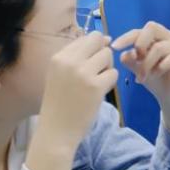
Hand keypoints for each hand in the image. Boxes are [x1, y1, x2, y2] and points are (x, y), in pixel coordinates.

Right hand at [36, 33, 118, 147]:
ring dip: (107, 68)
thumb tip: (106, 38)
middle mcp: (70, 61)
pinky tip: (99, 92)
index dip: (94, 48)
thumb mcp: (60, 74)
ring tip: (96, 83)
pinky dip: (110, 82)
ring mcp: (83, 73)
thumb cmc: (59, 103)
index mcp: (59, 57)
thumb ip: (79, 56)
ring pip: (108, 55)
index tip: (90, 64)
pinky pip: (113, 73)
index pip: (86, 37)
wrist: (56, 132)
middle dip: (102, 54)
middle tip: (96, 72)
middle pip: (98, 41)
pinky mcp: (96, 86)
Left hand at [111, 22, 169, 115]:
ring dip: (147, 64)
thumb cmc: (156, 80)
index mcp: (155, 37)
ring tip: (141, 78)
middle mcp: (168, 37)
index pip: (139, 31)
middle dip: (140, 43)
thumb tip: (123, 54)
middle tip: (135, 60)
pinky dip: (161, 66)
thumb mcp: (138, 69)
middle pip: (152, 28)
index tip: (114, 47)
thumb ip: (131, 60)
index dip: (126, 37)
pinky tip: (155, 75)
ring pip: (159, 47)